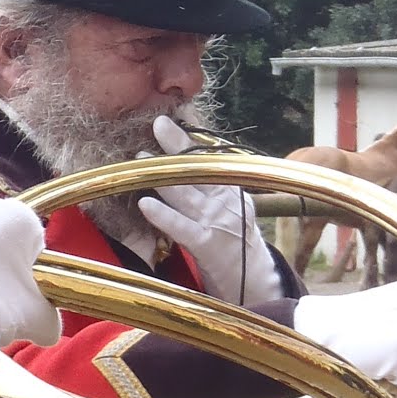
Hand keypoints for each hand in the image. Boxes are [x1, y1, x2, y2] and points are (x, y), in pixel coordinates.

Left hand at [137, 116, 284, 304]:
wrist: (256, 285)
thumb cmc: (235, 244)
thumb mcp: (231, 208)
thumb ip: (213, 185)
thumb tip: (191, 158)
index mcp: (233, 188)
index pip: (213, 156)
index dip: (195, 134)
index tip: (179, 112)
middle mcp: (228, 201)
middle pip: (200, 168)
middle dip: (178, 144)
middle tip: (158, 123)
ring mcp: (219, 222)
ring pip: (186, 193)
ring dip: (162, 174)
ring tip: (141, 158)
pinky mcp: (208, 246)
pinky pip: (182, 227)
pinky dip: (163, 215)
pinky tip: (145, 203)